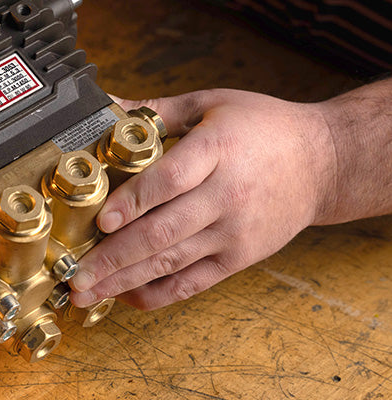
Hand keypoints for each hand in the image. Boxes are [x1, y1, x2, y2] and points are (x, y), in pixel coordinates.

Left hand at [69, 89, 335, 309]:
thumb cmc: (263, 127)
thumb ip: (156, 111)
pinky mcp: (239, 257)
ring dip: (124, 280)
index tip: (102, 221)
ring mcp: (234, 232)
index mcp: (218, 150)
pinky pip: (193, 282)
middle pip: (164, 231)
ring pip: (172, 262)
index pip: (171, 180)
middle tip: (75, 274)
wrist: (325, 162)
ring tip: (86, 293)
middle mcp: (227, 196)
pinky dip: (158, 294)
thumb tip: (105, 103)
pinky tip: (125, 297)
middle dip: (114, 257)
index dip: (133, 202)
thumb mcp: (212, 104)